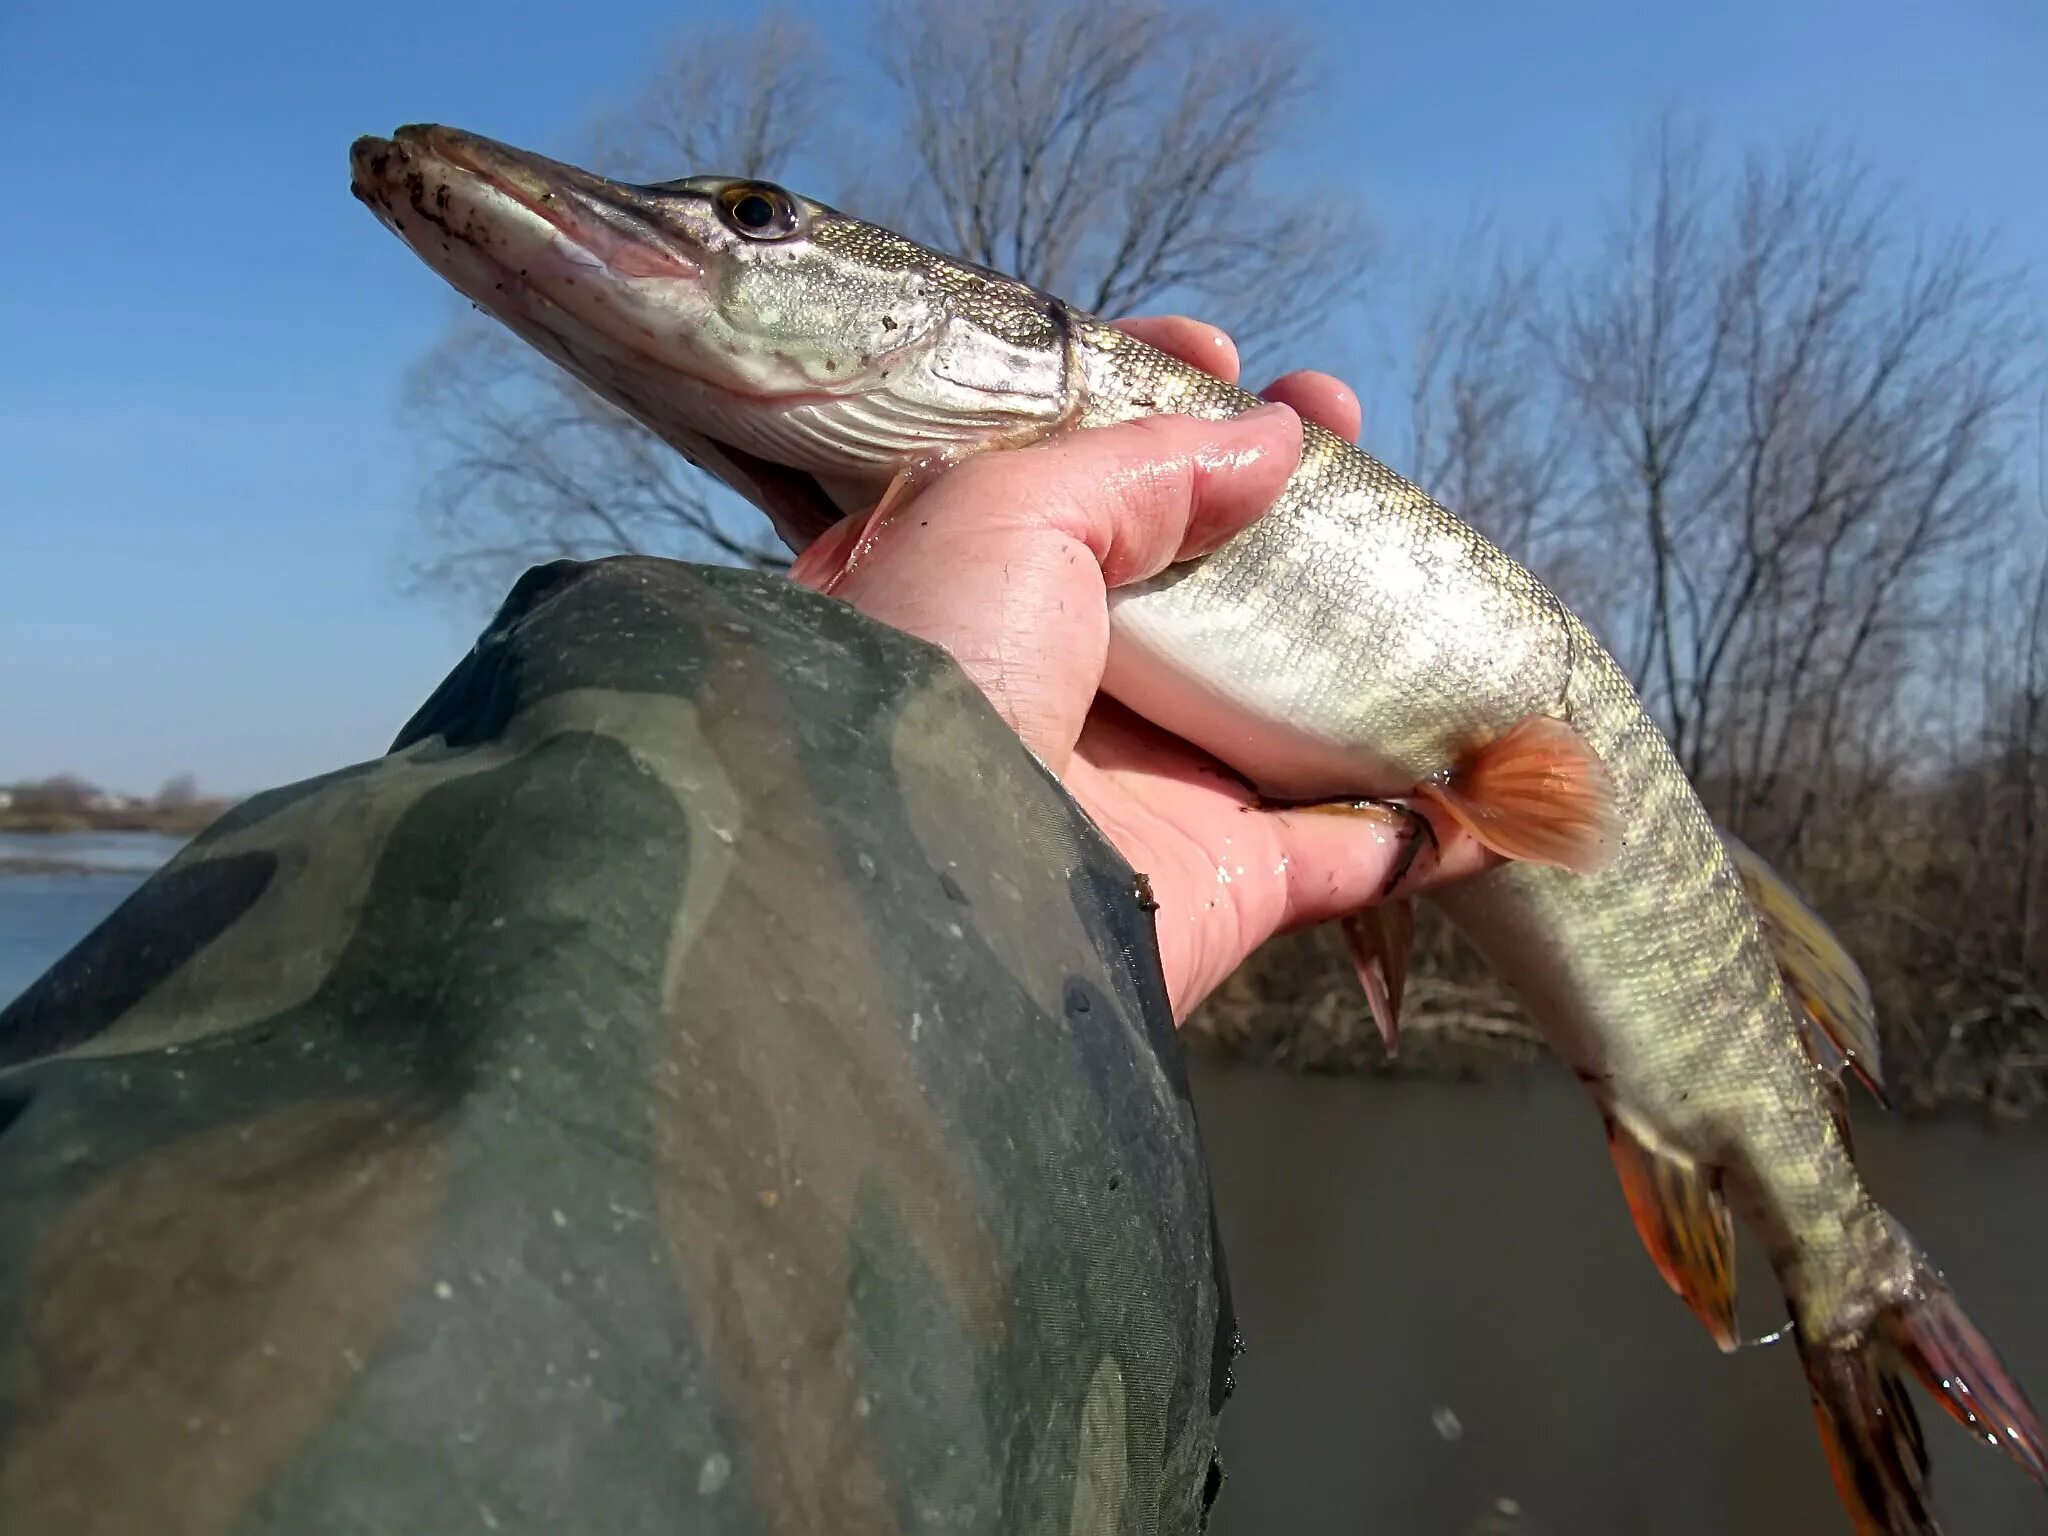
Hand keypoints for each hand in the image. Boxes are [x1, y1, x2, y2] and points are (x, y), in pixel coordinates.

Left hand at [798, 318, 1489, 1017]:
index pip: (1075, 475)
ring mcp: (1146, 787)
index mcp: (979, 593)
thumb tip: (1268, 439)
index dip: (1150, 408)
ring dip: (1364, 623)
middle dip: (1276, 495)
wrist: (934, 883)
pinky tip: (1499, 762)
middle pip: (1196, 575)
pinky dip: (1429, 819)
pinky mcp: (1222, 880)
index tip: (1213, 354)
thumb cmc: (938, 669)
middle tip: (1339, 419)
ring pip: (1286, 696)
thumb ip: (1141, 463)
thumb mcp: (1004, 508)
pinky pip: (1351, 846)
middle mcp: (1058, 685)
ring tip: (1420, 528)